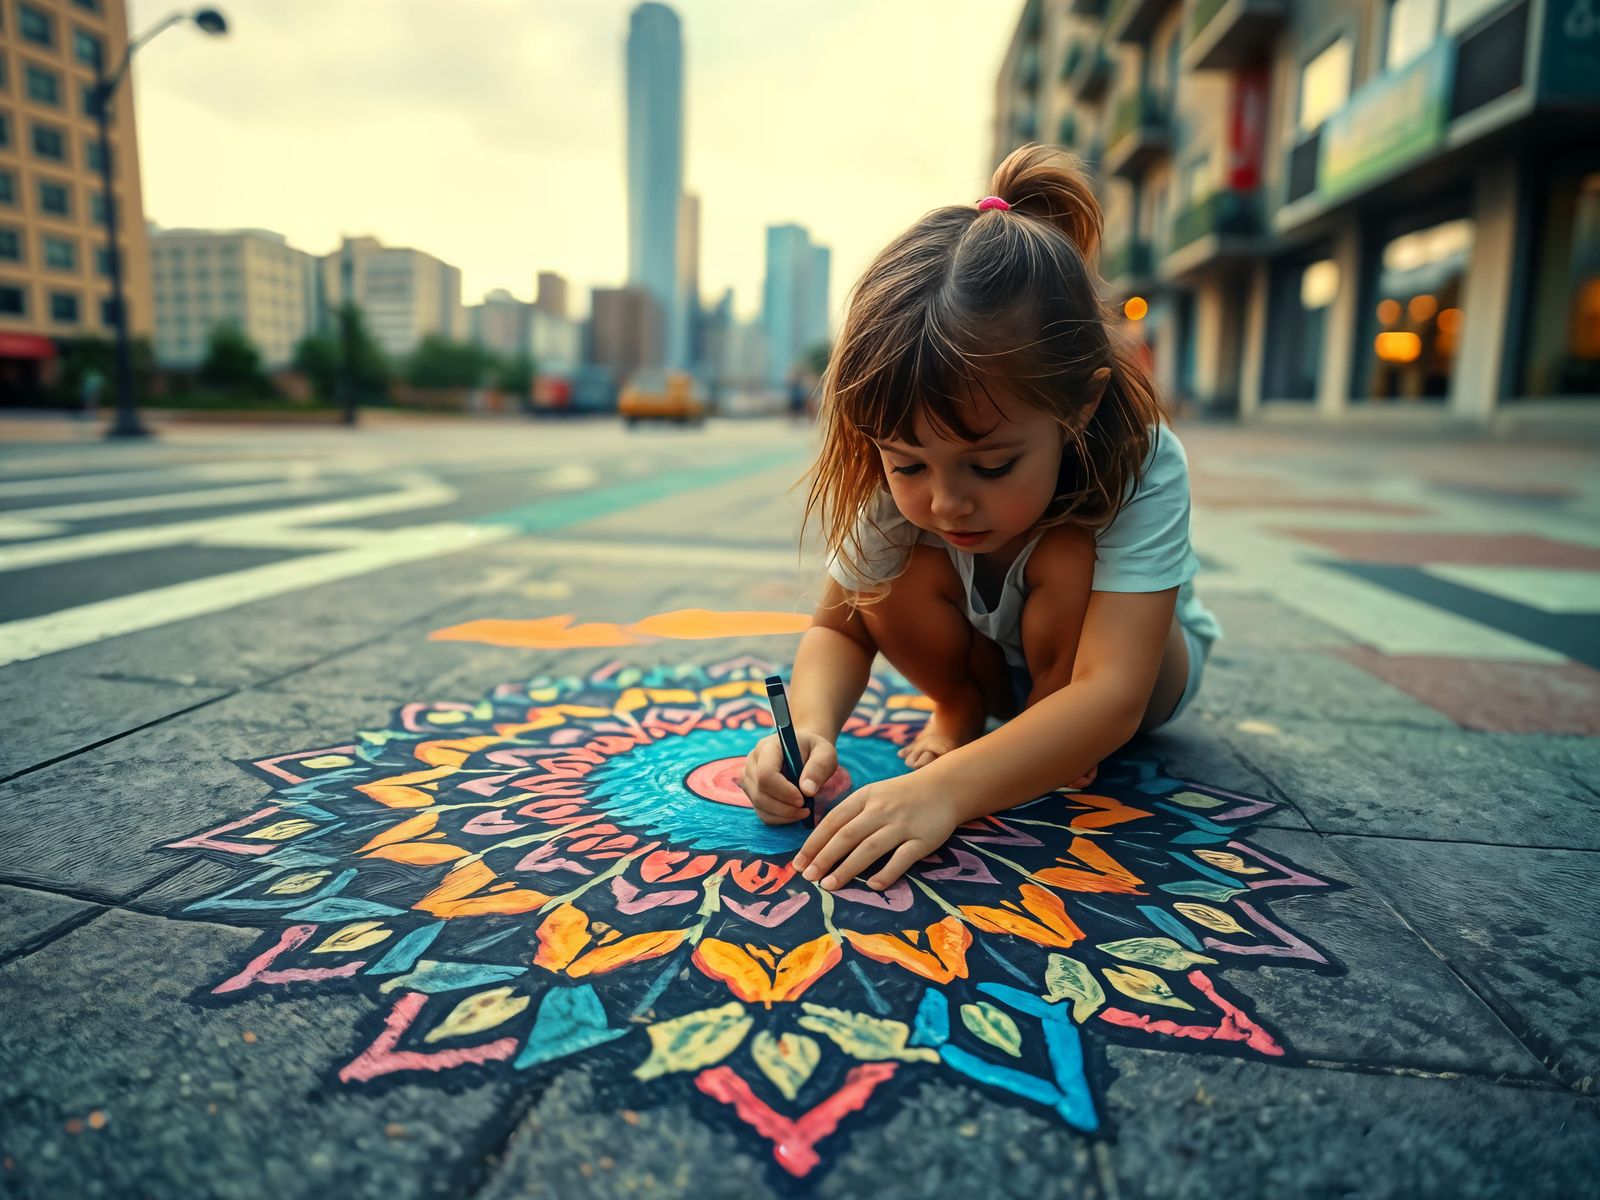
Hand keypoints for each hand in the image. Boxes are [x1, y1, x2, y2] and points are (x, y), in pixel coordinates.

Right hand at [740, 730, 837, 825]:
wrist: (803, 749)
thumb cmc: (814, 750)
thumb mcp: (824, 753)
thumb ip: (818, 768)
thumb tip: (807, 791)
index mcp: (768, 747)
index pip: (766, 774)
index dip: (783, 791)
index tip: (803, 799)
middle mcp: (753, 761)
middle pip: (760, 793)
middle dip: (785, 807)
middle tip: (806, 809)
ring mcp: (749, 777)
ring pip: (759, 805)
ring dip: (783, 814)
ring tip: (803, 810)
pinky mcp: (751, 792)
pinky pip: (761, 812)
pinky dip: (779, 818)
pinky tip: (794, 813)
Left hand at [793, 772, 957, 891]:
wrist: (945, 787)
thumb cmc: (902, 795)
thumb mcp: (873, 795)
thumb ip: (851, 814)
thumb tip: (821, 842)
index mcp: (865, 797)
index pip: (833, 821)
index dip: (814, 843)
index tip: (799, 863)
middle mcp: (881, 810)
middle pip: (847, 835)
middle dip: (824, 858)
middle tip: (808, 878)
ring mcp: (902, 824)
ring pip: (870, 848)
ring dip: (847, 868)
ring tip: (829, 886)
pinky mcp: (923, 839)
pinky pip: (902, 858)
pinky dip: (887, 873)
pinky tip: (873, 886)